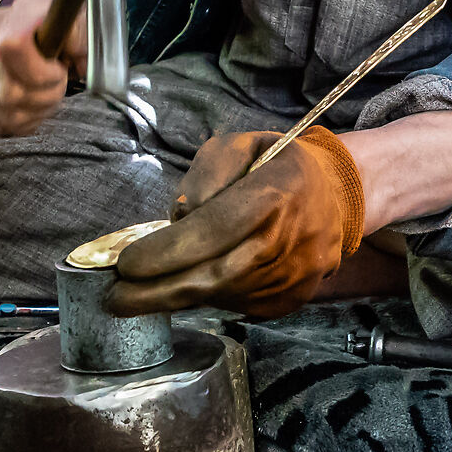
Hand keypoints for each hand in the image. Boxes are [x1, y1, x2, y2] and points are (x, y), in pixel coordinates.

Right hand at [0, 0, 85, 136]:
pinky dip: (19, 123)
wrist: (23, 29)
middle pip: (9, 94)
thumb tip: (76, 58)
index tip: (59, 70)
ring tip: (44, 97)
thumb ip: (79, 37)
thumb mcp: (72, 24)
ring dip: (34, 114)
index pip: (12, 48)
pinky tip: (29, 107)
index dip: (41, 71)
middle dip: (45, 98)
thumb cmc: (53, 30)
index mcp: (5, 21)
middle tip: (56, 88)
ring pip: (3, 115)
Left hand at [109, 130, 364, 317]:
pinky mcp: (292, 299)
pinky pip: (238, 306)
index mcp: (276, 194)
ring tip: (139, 295)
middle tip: (114, 298)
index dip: (167, 252)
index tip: (126, 264)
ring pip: (223, 297)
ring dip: (176, 298)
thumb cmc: (277, 165)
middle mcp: (289, 241)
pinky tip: (185, 289)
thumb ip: (207, 172)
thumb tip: (181, 215)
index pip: (214, 230)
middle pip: (213, 276)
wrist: (337, 197)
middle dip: (157, 291)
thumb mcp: (240, 144)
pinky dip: (206, 300)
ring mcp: (293, 277)